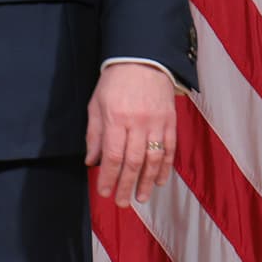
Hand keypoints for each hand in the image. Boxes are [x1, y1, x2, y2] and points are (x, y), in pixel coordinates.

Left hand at [85, 61, 177, 207]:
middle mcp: (137, 123)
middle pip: (133, 162)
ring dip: (148, 182)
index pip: (111, 156)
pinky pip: (170, 149)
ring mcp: (157, 122)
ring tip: (142, 198)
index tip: (104, 192)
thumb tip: (91, 162)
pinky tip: (161, 181)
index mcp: (115, 118)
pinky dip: (166, 167)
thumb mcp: (96, 105)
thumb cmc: (115, 82)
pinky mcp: (171, 121)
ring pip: (154, 159)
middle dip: (126, 185)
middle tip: (121, 202)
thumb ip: (94, 135)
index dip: (108, 177)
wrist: (143, 59)